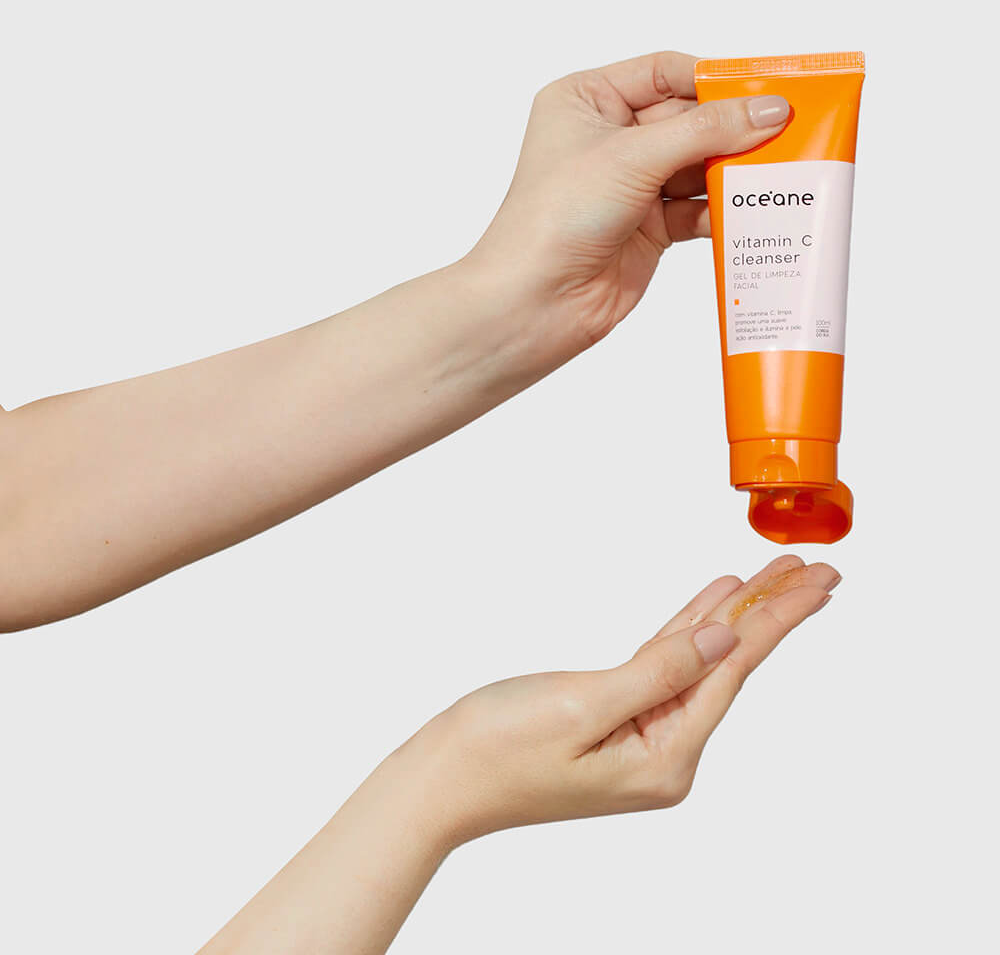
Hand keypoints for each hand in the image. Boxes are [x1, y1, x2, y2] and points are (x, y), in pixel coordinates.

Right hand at [401, 555, 838, 842]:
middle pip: (729, 665)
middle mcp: (665, 753)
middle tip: (818, 570)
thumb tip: (726, 640)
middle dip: (772, 613)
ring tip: (775, 577)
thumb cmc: (498, 749)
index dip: (778, 619)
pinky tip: (713, 605)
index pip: (735, 671)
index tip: (819, 582)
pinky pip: (665, 665)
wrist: (442, 778)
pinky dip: (688, 630)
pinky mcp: (615, 719)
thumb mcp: (585, 705)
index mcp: (666, 759)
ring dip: (736, 616)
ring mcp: (641, 737)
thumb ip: (663, 671)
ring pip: (700, 660)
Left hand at [468, 51, 790, 346]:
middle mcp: (608, 140)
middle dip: (732, 129)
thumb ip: (704, 132)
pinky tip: (751, 211)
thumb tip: (768, 111)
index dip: (713, 80)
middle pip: (689, 119)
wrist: (535, 302)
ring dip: (733, 172)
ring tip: (779, 171)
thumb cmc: (554, 218)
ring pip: (697, 166)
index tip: (764, 89)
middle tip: (787, 131)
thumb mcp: (632, 157)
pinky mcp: (647, 228)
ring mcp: (629, 185)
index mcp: (587, 100)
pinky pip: (697, 209)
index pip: (663, 72)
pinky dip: (722, 211)